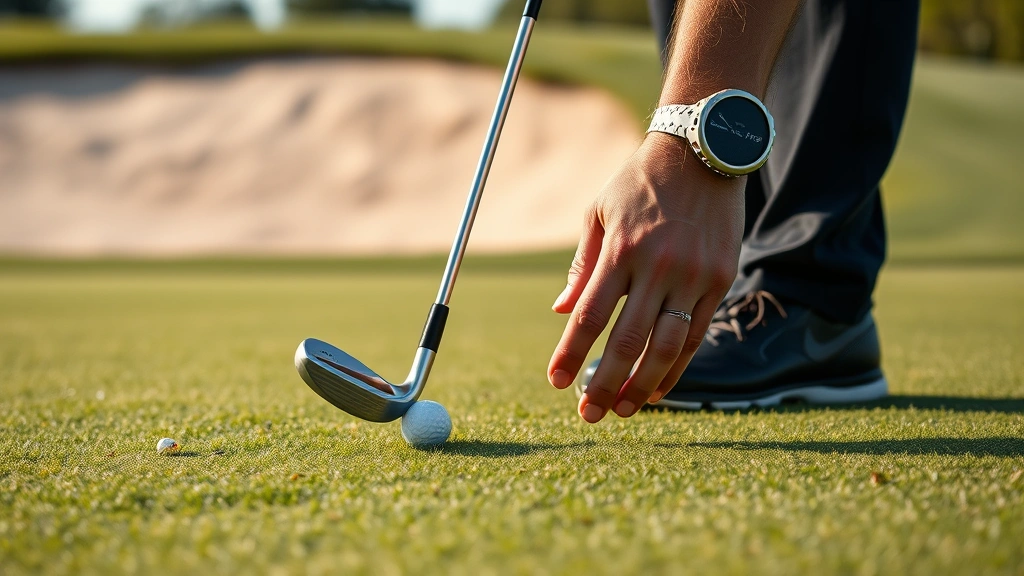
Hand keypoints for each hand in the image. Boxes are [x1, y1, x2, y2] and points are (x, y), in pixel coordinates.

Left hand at [547, 132, 744, 421]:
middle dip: (604, 384)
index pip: (590, 315)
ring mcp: (693, 276)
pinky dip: (676, 367)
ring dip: (643, 387)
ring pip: (666, 346)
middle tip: (588, 414)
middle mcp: (658, 266)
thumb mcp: (599, 213)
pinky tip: (659, 389)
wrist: (703, 153)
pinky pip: (695, 335)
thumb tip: (560, 312)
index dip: (570, 353)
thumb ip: (582, 267)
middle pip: (627, 341)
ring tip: (624, 411)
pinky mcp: (720, 280)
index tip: (556, 382)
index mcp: (620, 249)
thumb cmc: (640, 184)